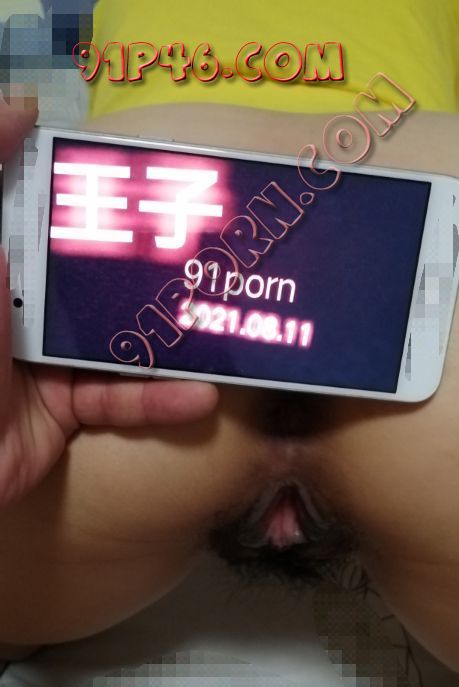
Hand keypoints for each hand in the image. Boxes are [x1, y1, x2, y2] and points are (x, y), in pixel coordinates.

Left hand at [0, 98, 218, 506]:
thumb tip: (18, 114)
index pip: (30, 210)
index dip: (68, 177)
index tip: (111, 150)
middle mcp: (22, 307)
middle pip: (87, 269)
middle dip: (139, 252)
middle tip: (196, 231)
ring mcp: (45, 359)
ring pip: (117, 336)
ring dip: (168, 333)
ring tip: (219, 314)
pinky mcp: (65, 409)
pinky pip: (117, 400)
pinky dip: (158, 402)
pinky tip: (200, 395)